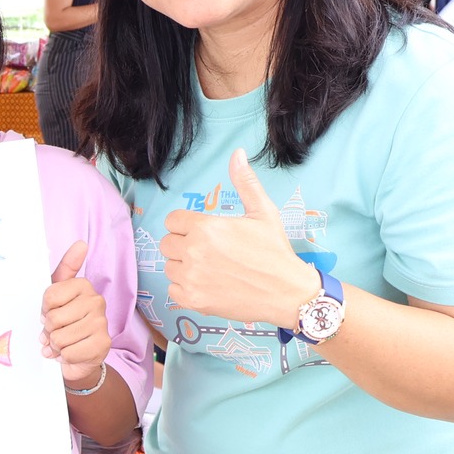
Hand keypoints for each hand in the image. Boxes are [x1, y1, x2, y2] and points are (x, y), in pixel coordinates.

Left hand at [43, 241, 111, 388]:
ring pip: (59, 337)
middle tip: (56, 331)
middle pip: (53, 318)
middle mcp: (97, 301)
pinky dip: (64, 356)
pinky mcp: (103, 345)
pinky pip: (69, 353)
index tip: (50, 312)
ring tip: (62, 343)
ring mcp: (102, 323)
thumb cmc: (65, 323)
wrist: (78, 357)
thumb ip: (65, 268)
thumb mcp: (57, 295)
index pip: (50, 297)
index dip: (44, 309)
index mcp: (84, 286)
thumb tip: (81, 243)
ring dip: (55, 345)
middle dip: (49, 330)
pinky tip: (70, 353)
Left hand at [160, 149, 318, 327]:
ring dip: (184, 267)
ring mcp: (191, 278)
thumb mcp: (263, 212)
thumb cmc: (275, 251)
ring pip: (170, 267)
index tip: (202, 232)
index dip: (185, 225)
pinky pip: (173, 291)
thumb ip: (245, 182)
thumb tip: (237, 153)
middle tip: (208, 251)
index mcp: (206, 228)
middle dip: (183, 245)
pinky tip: (207, 285)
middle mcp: (194, 252)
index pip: (172, 221)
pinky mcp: (193, 301)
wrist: (287, 292)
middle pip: (167, 243)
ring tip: (210, 268)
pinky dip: (186, 289)